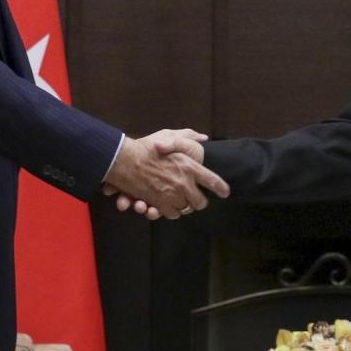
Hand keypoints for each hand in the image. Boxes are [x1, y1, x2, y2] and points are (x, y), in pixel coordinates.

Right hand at [102, 129, 228, 219]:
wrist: (124, 161)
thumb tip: (202, 137)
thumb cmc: (146, 147)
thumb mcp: (168, 136)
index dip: (221, 188)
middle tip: (195, 199)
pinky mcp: (160, 205)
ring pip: (186, 209)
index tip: (225, 193)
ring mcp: (173, 196)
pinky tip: (168, 205)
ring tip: (180, 201)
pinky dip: (170, 212)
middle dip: (199, 202)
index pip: (213, 181)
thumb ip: (187, 137)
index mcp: (190, 166)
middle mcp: (184, 183)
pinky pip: (172, 214)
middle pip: (201, 202)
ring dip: (183, 206)